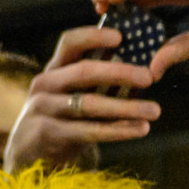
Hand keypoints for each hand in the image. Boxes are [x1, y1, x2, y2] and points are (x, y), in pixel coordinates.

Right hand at [0, 26, 161, 173]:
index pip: (70, 43)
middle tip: (149, 77)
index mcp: (55, 68)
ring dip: (126, 107)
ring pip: (88, 104)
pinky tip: (141, 129)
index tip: (121, 36)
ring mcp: (43, 108)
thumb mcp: (76, 94)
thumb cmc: (66, 116)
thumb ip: (102, 82)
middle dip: (119, 72)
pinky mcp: (48, 132)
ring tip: (155, 110)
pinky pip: (89, 130)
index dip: (93, 37)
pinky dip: (118, 130)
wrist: (32, 151)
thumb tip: (147, 72)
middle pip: (83, 71)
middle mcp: (46, 83)